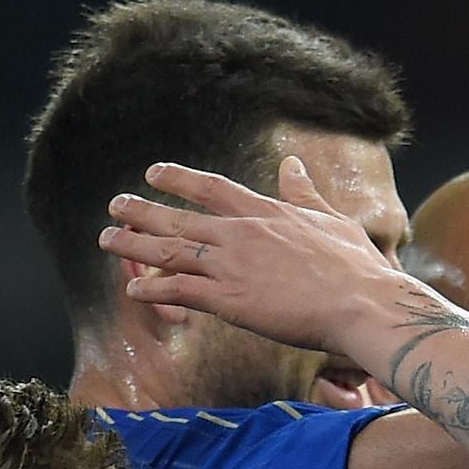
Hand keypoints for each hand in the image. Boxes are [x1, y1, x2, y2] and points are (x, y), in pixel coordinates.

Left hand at [102, 159, 405, 357]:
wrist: (361, 303)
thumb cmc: (356, 268)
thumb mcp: (332, 219)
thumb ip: (304, 194)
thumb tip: (293, 165)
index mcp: (266, 212)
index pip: (211, 188)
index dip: (179, 179)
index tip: (153, 171)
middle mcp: (242, 233)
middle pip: (180, 218)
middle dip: (142, 211)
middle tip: (114, 205)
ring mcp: (233, 266)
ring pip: (172, 251)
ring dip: (136, 245)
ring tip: (107, 240)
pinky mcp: (231, 301)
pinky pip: (181, 291)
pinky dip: (154, 289)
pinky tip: (132, 288)